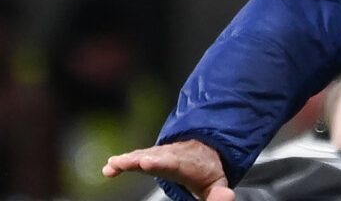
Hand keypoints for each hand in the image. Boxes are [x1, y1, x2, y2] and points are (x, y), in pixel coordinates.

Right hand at [103, 140, 234, 200]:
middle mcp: (172, 156)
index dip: (162, 162)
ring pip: (143, 155)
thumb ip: (218, 193)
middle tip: (133, 163)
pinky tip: (109, 167)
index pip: (175, 163)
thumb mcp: (217, 183)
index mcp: (188, 163)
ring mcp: (159, 154)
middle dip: (144, 159)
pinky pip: (135, 158)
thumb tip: (226, 197)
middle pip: (156, 157)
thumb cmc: (206, 170)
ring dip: (129, 160)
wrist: (203, 150)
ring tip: (114, 164)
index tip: (148, 162)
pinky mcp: (149, 156)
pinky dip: (122, 162)